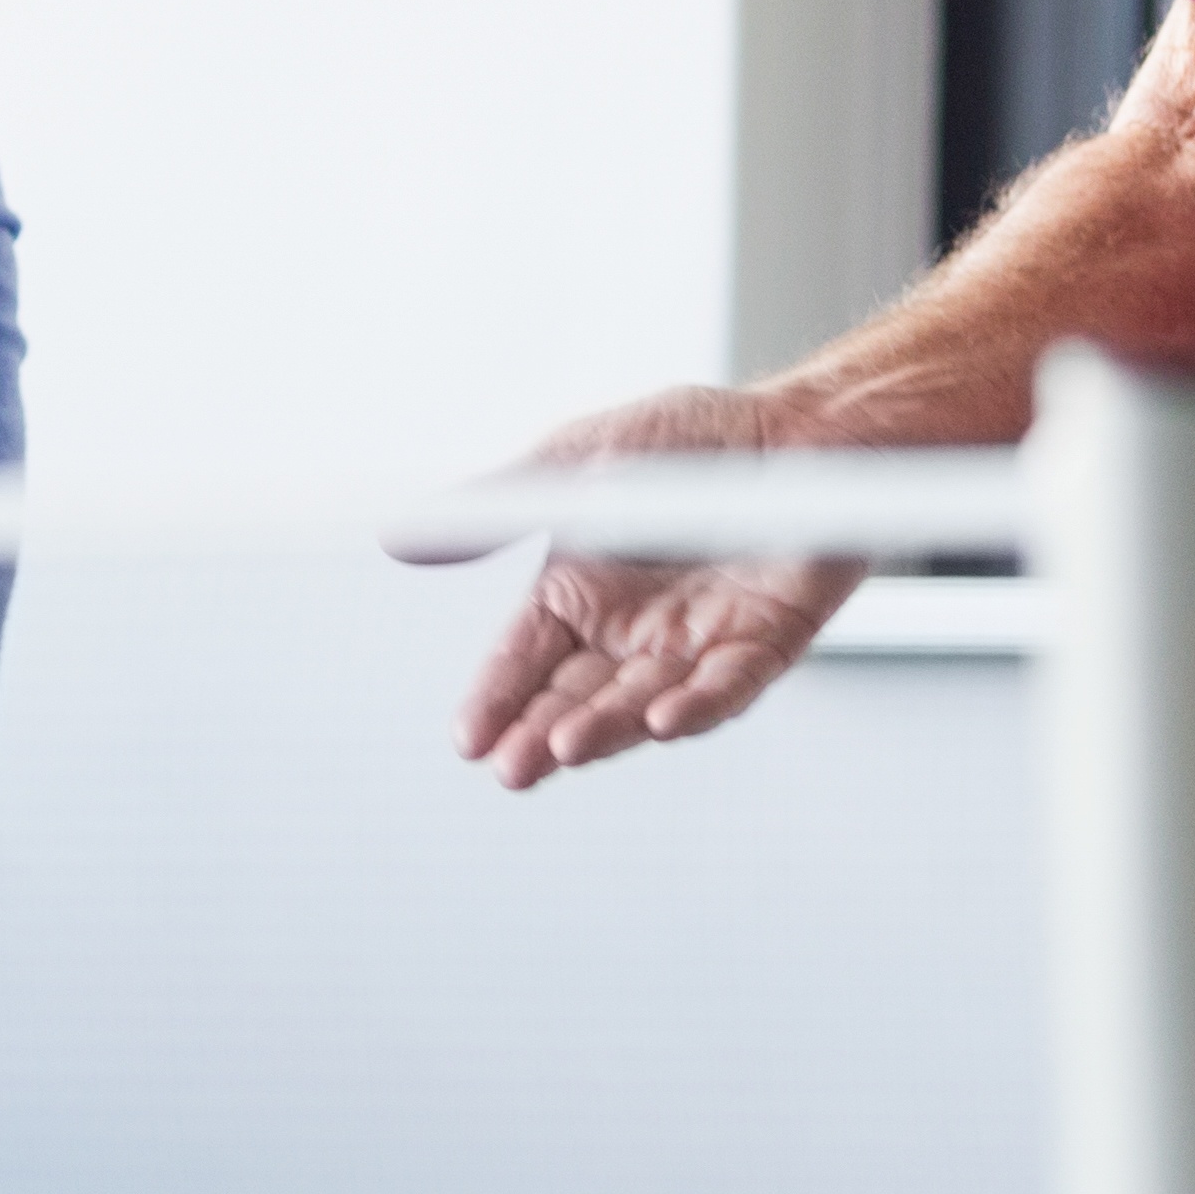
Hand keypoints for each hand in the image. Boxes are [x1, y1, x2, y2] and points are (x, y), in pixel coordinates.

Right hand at [445, 383, 860, 788]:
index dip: (496, 700)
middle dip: (543, 735)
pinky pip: (728, 684)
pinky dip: (697, 705)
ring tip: (567, 748)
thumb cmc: (690, 438)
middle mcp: (635, 629)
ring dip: (608, 730)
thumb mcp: (576, 462)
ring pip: (644, 700)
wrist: (794, 426)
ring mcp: (698, 641)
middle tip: (513, 767)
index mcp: (582, 590)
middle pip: (578, 696)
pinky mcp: (764, 642)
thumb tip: (400, 540)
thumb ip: (498, 508)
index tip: (469, 740)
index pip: (525, 658)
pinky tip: (664, 720)